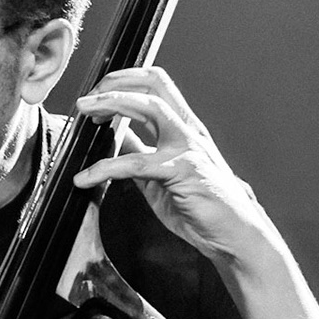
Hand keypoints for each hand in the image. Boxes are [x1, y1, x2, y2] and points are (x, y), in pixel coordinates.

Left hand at [71, 66, 272, 261]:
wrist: (234, 236)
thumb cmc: (203, 207)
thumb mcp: (161, 175)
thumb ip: (140, 153)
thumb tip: (117, 136)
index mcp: (184, 129)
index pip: (156, 86)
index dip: (125, 82)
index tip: (97, 96)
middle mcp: (188, 131)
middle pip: (153, 84)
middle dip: (116, 82)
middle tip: (86, 100)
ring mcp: (188, 147)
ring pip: (149, 107)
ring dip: (111, 103)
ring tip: (84, 112)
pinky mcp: (183, 171)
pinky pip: (136, 163)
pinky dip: (104, 167)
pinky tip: (85, 178)